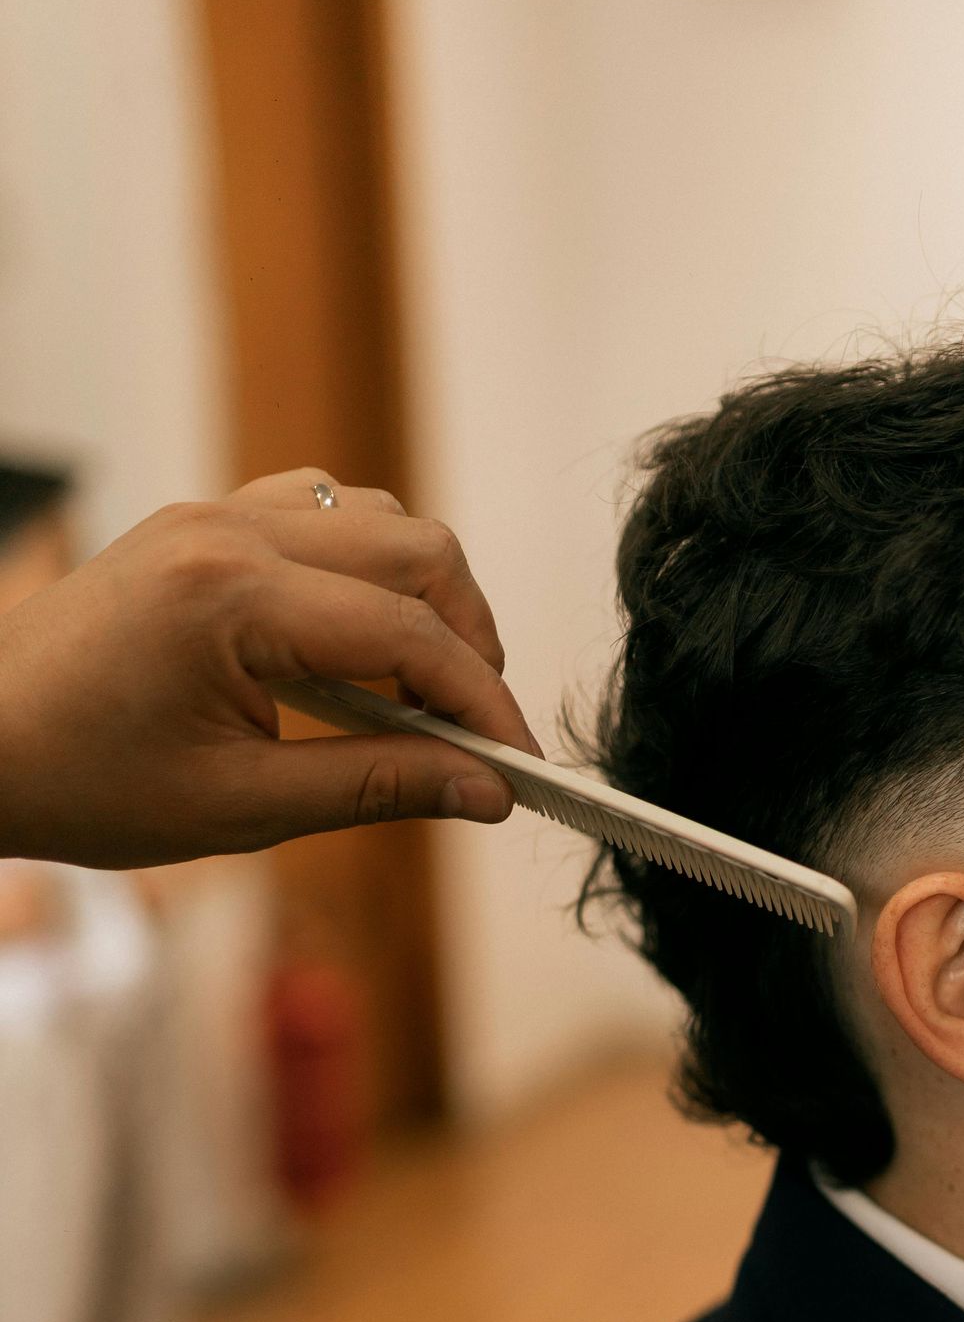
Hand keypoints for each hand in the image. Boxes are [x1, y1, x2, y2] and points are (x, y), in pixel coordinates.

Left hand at [0, 470, 541, 866]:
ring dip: (424, 599)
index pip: (409, 636)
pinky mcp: (201, 525)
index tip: (521, 773)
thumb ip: (377, 788)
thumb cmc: (84, 782)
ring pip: (376, 519)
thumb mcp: (241, 808)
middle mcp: (226, 532)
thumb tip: (485, 791)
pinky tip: (360, 646)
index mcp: (232, 598)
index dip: (484, 707)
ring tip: (426, 695)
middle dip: (471, 644)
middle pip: (417, 552)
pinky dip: (367, 570)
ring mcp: (211, 516)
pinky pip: (320, 513)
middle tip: (480, 737)